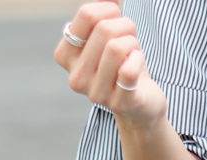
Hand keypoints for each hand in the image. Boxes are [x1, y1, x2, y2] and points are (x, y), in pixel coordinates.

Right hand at [54, 1, 166, 127]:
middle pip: (104, 30)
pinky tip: (138, 68)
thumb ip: (105, 11)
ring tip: (133, 53)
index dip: (109, 9)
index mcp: (65, 55)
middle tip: (130, 36)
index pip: (87, 14)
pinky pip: (129, 70)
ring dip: (133, 43)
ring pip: (116, 48)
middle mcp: (76, 77)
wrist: (141, 104)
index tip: (117, 17)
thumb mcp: (111, 36)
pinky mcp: (118, 104)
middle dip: (125, 26)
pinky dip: (139, 61)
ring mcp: (96, 94)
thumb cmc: (123, 65)